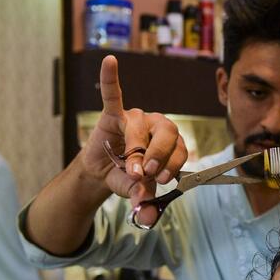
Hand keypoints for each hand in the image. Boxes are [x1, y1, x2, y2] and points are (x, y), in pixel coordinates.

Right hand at [81, 55, 188, 226]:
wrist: (101, 173)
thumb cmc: (125, 177)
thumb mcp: (135, 191)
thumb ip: (143, 200)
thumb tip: (146, 218)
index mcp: (169, 144)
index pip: (179, 149)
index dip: (173, 163)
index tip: (162, 180)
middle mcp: (155, 126)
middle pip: (167, 131)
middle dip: (159, 154)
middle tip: (149, 173)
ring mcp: (135, 118)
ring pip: (139, 127)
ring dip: (136, 148)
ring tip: (130, 168)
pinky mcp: (112, 114)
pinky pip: (112, 94)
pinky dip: (111, 79)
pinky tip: (110, 61)